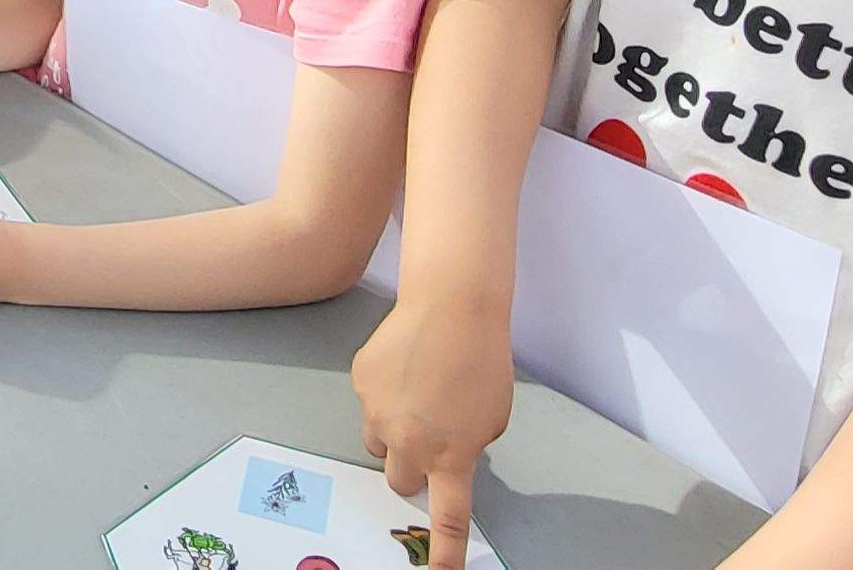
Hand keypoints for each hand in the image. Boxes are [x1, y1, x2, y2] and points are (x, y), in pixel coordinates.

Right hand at [356, 286, 519, 567]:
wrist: (453, 306)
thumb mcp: (491, 417)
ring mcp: (379, 414)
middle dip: (409, 467)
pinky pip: (369, 402)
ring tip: (416, 393)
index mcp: (451, 456)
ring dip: (393, 431)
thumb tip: (444, 453)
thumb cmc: (482, 359)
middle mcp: (410, 443)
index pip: (446, 518)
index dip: (443, 551)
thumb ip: (466, 445)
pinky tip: (405, 364)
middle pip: (397, 480)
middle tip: (426, 438)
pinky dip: (384, 392)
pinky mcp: (361, 384)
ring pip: (377, 441)